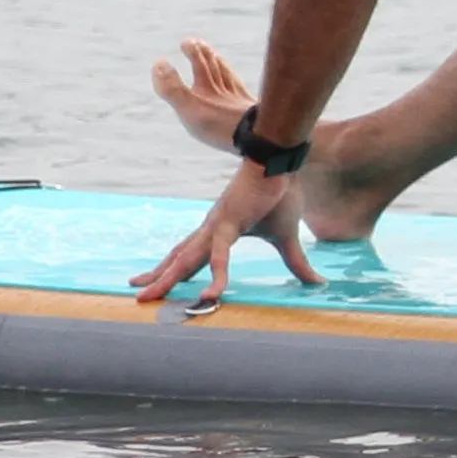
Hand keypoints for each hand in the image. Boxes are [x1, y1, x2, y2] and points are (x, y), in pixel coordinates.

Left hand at [133, 158, 319, 308]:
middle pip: (179, 258)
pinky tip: (210, 296)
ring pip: (186, 260)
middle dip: (159, 276)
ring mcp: (216, 227)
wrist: (280, 161)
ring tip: (147, 295)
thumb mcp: (287, 237)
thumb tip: (318, 283)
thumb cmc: (280, 193)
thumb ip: (296, 263)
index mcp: (219, 231)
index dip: (172, 267)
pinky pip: (219, 256)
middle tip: (137, 293)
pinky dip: (215, 277)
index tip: (154, 280)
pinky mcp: (229, 224)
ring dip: (166, 278)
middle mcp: (210, 230)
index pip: (190, 253)